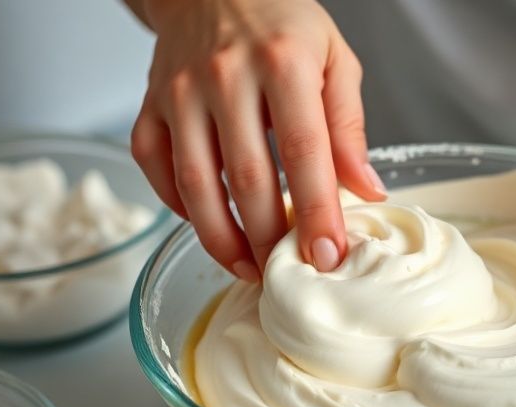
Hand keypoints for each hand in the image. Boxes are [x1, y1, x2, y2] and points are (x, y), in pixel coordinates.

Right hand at [130, 0, 385, 280]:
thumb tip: (367, 192)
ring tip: (250, 268)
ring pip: (196, 185)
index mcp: (282, 63)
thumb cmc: (282, 24)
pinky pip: (158, 171)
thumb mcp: (334, 60)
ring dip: (223, 239)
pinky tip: (210, 226)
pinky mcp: (149, 107)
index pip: (303, 152)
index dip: (316, 212)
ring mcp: (179, 93)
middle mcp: (225, 76)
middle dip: (271, 238)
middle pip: (247, 178)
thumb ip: (349, 127)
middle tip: (291, 272)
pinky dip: (182, 209)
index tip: (328, 256)